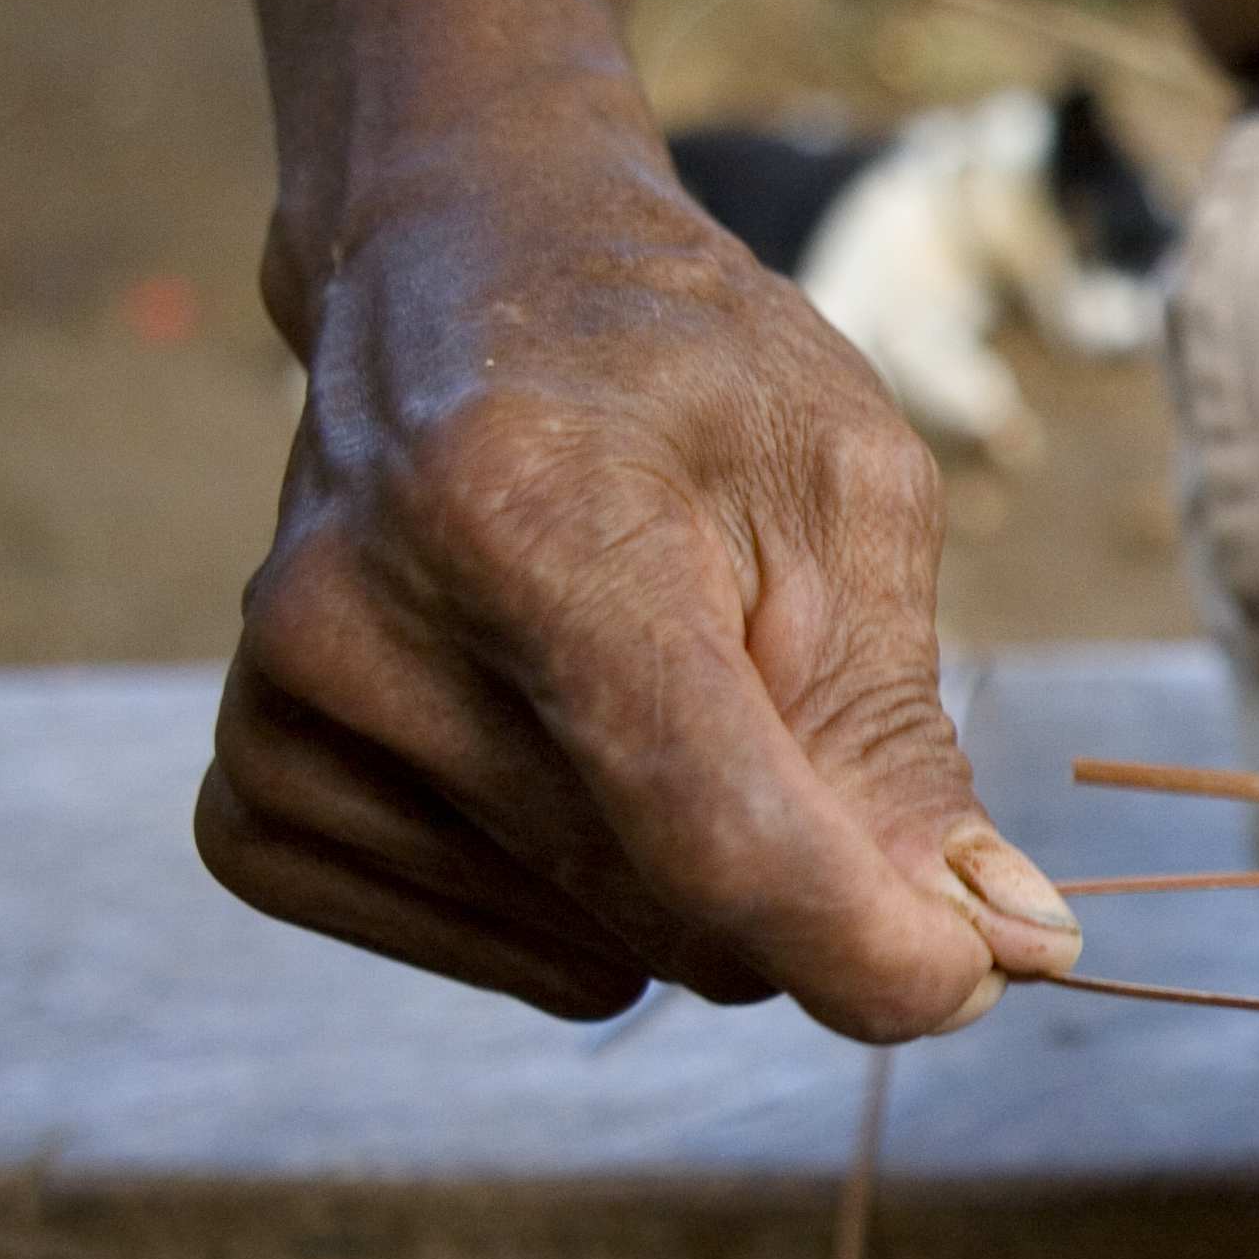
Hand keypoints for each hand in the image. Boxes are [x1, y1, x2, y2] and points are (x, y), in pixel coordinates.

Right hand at [193, 109, 1079, 1036]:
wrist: (459, 280)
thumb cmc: (686, 381)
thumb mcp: (848, 499)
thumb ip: (903, 739)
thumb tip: (1005, 948)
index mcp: (522, 514)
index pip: (705, 822)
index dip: (860, 942)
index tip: (976, 978)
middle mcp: (362, 624)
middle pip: (669, 906)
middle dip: (804, 882)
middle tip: (807, 720)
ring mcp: (284, 720)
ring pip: (602, 953)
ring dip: (695, 884)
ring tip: (663, 690)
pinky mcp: (253, 802)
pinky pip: (500, 962)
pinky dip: (587, 908)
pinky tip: (578, 759)